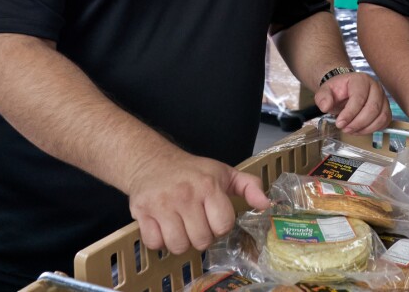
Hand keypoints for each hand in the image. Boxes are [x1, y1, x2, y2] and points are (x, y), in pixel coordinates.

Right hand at [126, 149, 269, 254]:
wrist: (152, 161)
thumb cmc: (192, 172)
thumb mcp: (224, 173)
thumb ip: (250, 186)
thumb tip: (266, 204)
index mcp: (208, 185)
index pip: (223, 225)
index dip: (220, 226)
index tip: (213, 216)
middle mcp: (185, 194)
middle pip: (201, 240)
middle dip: (201, 236)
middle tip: (195, 221)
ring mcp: (162, 204)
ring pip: (178, 246)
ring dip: (180, 241)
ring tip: (180, 226)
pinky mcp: (142, 212)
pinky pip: (155, 244)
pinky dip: (159, 241)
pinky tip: (163, 226)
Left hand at [314, 71, 391, 133]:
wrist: (345, 91)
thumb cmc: (337, 91)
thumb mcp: (325, 91)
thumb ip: (323, 97)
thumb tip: (325, 106)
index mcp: (360, 79)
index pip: (359, 97)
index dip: (350, 113)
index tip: (339, 123)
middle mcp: (375, 87)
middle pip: (372, 109)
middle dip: (357, 123)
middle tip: (345, 129)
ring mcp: (383, 98)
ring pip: (380, 117)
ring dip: (365, 128)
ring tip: (351, 130)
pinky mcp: (386, 108)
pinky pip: (384, 122)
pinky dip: (373, 129)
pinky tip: (360, 130)